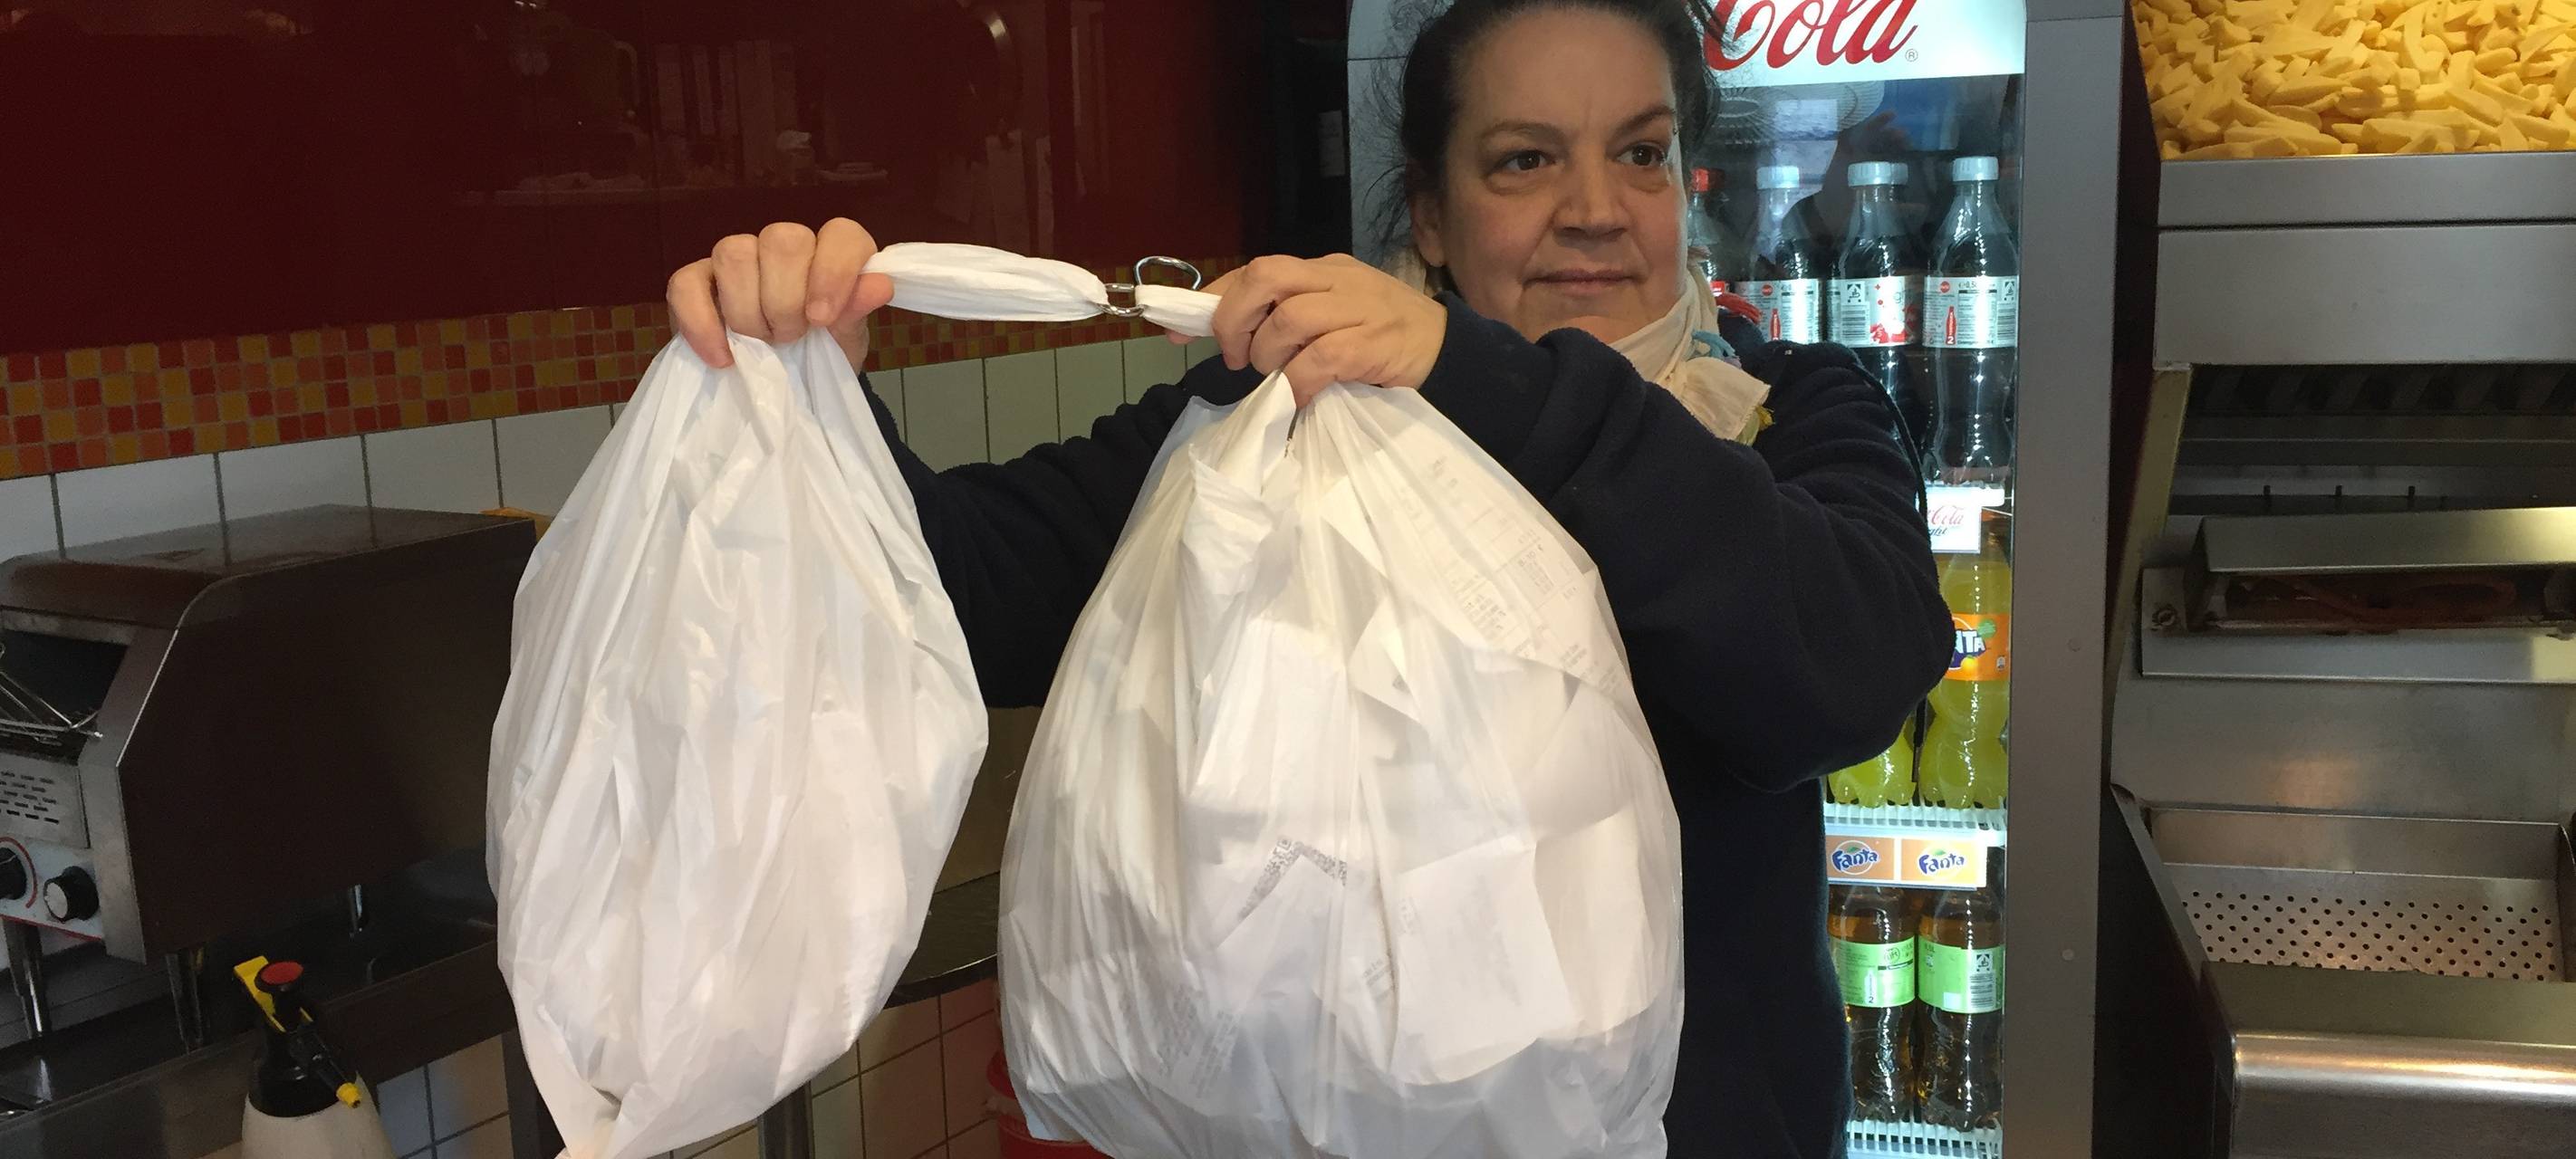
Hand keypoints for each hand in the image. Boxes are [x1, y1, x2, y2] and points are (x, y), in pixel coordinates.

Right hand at [667, 218, 894, 368]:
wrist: (788, 386)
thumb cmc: (824, 354)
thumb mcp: (846, 342)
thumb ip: (857, 311)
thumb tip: (880, 284)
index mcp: (830, 253)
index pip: (841, 233)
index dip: (832, 272)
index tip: (822, 319)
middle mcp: (783, 246)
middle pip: (782, 239)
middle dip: (786, 299)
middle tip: (791, 338)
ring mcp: (736, 258)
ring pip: (734, 253)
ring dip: (748, 310)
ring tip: (761, 345)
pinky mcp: (695, 281)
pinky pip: (686, 284)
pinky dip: (702, 323)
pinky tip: (721, 357)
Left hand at [1197, 254, 1446, 405]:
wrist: (1451, 353)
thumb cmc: (1386, 339)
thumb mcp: (1334, 317)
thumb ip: (1288, 320)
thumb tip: (1227, 339)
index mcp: (1323, 269)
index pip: (1256, 270)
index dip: (1211, 299)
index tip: (1177, 331)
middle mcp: (1335, 279)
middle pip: (1264, 277)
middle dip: (1234, 319)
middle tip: (1236, 358)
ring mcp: (1355, 308)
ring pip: (1287, 319)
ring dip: (1268, 357)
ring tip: (1279, 378)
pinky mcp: (1369, 344)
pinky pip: (1316, 360)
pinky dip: (1298, 383)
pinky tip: (1301, 397)